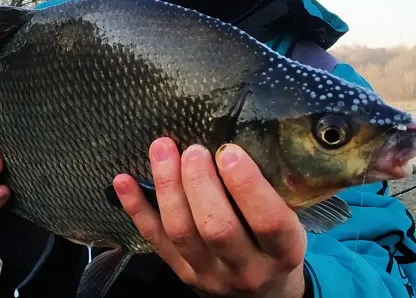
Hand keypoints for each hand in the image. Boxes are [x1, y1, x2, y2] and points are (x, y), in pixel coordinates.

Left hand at [113, 138, 307, 297]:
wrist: (266, 295)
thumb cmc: (278, 244)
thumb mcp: (292, 220)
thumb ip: (274, 190)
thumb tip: (246, 133)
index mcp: (283, 252)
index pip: (268, 221)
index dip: (247, 185)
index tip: (230, 151)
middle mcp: (247, 269)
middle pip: (217, 228)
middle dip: (200, 183)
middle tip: (194, 149)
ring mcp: (210, 274)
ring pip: (182, 232)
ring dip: (168, 187)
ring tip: (163, 149)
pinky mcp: (182, 273)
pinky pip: (155, 239)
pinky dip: (136, 208)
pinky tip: (123, 180)